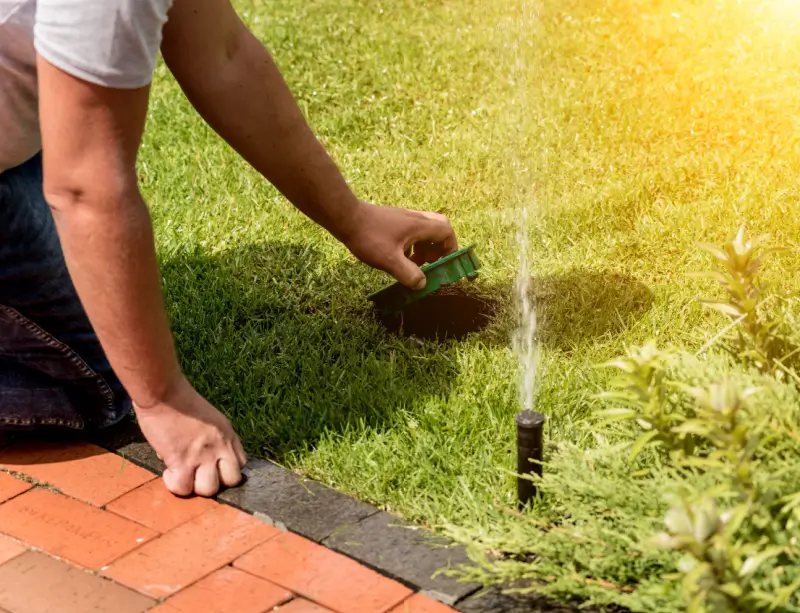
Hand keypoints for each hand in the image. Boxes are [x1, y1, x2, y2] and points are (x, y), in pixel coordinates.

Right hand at [134, 376, 246, 496]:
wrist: (164, 393)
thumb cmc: (181, 402)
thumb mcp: (210, 418)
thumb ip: (211, 438)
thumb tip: (198, 458)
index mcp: (228, 434)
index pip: (241, 463)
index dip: (225, 470)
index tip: (211, 466)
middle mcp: (220, 446)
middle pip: (232, 481)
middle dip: (216, 483)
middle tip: (198, 474)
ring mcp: (203, 456)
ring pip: (209, 490)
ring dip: (194, 487)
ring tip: (183, 475)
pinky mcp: (182, 461)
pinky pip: (182, 488)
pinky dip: (174, 484)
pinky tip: (168, 472)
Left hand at [343, 202, 458, 288]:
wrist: (346, 218)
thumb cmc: (369, 237)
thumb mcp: (390, 260)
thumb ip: (409, 274)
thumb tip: (422, 284)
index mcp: (419, 225)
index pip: (447, 232)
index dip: (451, 248)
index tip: (445, 264)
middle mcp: (415, 219)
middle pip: (439, 229)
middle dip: (439, 248)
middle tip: (432, 263)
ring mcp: (404, 219)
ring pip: (425, 232)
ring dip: (425, 249)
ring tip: (415, 265)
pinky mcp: (394, 221)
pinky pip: (412, 233)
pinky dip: (413, 246)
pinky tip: (401, 259)